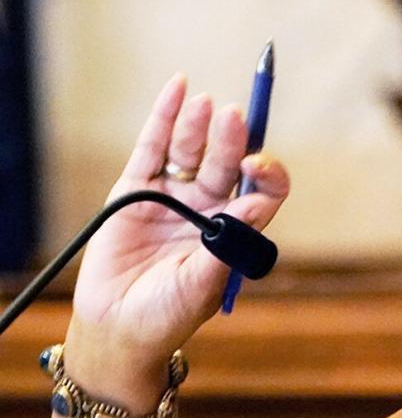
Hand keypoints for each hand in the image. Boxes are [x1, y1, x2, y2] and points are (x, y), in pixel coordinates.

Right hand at [66, 73, 289, 386]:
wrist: (119, 328)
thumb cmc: (169, 314)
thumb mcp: (204, 284)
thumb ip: (229, 245)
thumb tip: (259, 206)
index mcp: (235, 228)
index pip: (262, 189)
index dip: (267, 173)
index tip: (258, 166)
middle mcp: (209, 207)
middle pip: (226, 163)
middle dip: (231, 140)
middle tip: (233, 117)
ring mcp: (173, 196)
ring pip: (191, 151)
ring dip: (199, 126)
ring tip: (205, 104)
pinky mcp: (136, 191)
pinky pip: (153, 148)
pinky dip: (164, 118)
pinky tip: (177, 89)